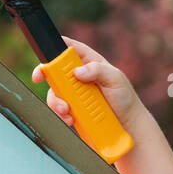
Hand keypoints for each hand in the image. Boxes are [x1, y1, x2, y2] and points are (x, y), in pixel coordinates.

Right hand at [31, 36, 146, 129]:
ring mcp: (74, 92)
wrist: (127, 124)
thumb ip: (98, 70)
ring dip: (56, 102)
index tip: (45, 62)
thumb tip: (77, 71)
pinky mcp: (72, 108)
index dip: (53, 50)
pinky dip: (61, 114)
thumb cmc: (124, 97)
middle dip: (48, 80)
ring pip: (54, 92)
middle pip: (54, 71)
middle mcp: (78, 75)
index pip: (67, 48)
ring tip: (67, 111)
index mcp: (88, 61)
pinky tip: (70, 119)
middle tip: (52, 89)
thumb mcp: (116, 78)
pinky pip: (59, 109)